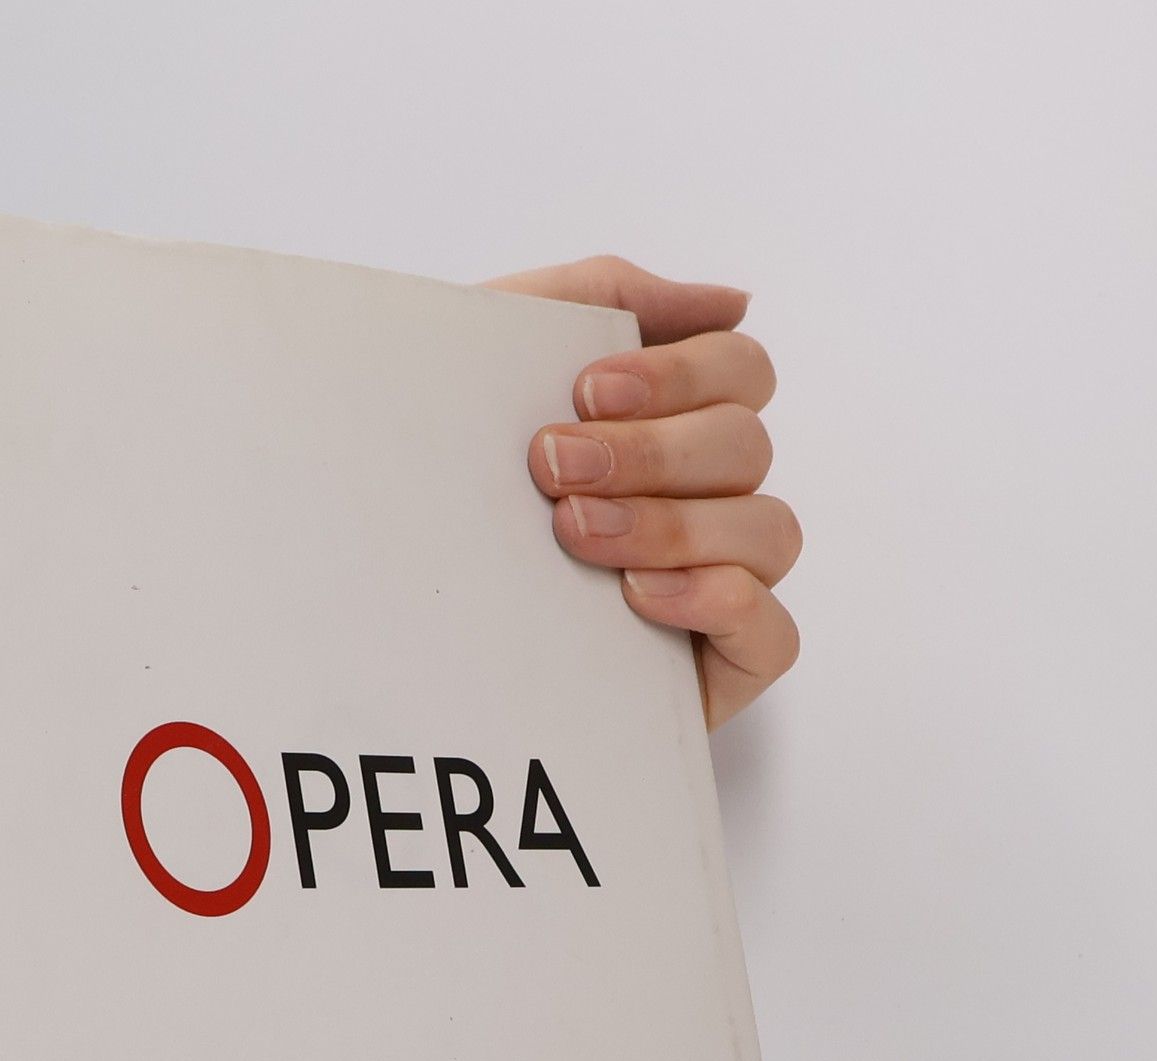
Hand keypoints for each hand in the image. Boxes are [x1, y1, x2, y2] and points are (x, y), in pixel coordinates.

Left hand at [488, 256, 802, 726]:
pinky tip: (636, 594)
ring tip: (575, 534)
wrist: (383, 611)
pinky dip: (716, 600)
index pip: (739, 372)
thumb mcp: (495, 358)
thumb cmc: (441, 485)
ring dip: (670, 524)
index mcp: (667, 426)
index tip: (586, 392)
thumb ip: (603, 298)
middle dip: (651, 452)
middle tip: (553, 469)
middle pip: (748, 447)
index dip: (681, 371)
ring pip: (768, 530)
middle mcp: (702, 501)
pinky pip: (773, 631)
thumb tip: (731, 304)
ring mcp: (717, 584)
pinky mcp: (718, 666)